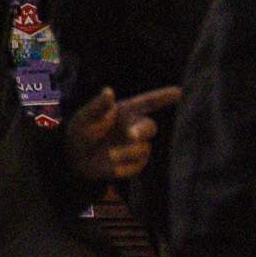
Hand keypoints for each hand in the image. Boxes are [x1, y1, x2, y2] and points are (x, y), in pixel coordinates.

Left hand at [65, 84, 179, 183]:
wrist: (76, 157)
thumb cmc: (81, 131)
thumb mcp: (84, 117)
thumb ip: (97, 106)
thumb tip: (108, 90)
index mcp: (125, 111)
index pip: (147, 103)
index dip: (162, 97)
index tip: (179, 91)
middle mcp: (135, 127)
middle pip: (150, 127)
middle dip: (142, 130)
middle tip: (131, 134)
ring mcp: (138, 146)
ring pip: (141, 148)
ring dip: (124, 152)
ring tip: (107, 154)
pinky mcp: (136, 164)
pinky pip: (135, 165)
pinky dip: (121, 166)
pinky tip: (109, 164)